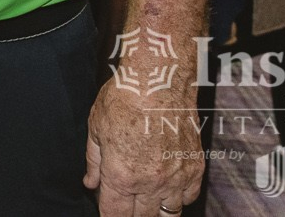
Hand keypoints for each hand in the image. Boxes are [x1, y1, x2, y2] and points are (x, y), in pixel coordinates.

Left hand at [85, 74, 201, 214]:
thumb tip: (90, 183)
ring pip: (168, 215)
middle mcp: (150, 183)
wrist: (159, 81)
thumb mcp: (96, 128)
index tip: (108, 213)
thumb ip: (93, 161)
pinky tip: (167, 191)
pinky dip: (178, 199)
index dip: (109, 216)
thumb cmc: (123, 98)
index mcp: (121, 176)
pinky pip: (188, 198)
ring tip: (147, 206)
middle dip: (131, 215)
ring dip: (156, 213)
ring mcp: (175, 178)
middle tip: (126, 206)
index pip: (115, 214)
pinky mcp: (194, 169)